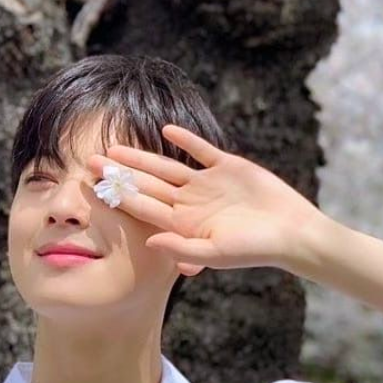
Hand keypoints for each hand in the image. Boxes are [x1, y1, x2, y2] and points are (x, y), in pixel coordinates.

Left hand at [87, 125, 323, 273]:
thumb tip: (149, 240)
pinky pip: (202, 151)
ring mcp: (209, 185)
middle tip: (89, 161)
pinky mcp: (229, 168)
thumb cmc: (256, 249)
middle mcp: (191, 203)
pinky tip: (166, 129)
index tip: (93, 186)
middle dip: (120, 175)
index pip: (144, 207)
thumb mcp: (218, 253)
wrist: (293, 233)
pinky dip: (187, 140)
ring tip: (115, 148)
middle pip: (149, 185)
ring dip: (143, 157)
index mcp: (185, 224)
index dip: (118, 196)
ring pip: (168, 167)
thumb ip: (183, 249)